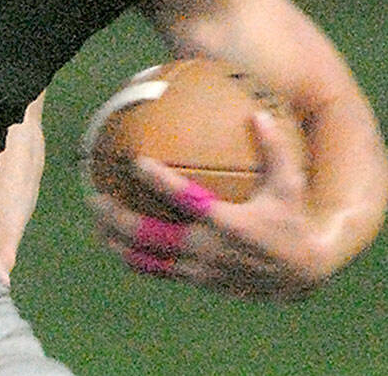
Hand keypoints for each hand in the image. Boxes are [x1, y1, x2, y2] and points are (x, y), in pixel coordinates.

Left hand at [89, 111, 330, 300]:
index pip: (187, 199)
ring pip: (148, 259)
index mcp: (229, 222)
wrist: (302, 273)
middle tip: (93, 198)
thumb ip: (275, 149)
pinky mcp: (199, 281)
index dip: (160, 181)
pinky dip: (135, 258)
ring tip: (95, 225)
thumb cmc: (291, 221)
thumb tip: (257, 113)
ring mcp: (201, 269)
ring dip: (118, 242)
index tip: (136, 161)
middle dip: (117, 218)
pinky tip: (117, 244)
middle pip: (151, 235)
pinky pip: (160, 271)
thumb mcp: (290, 185)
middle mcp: (209, 248)